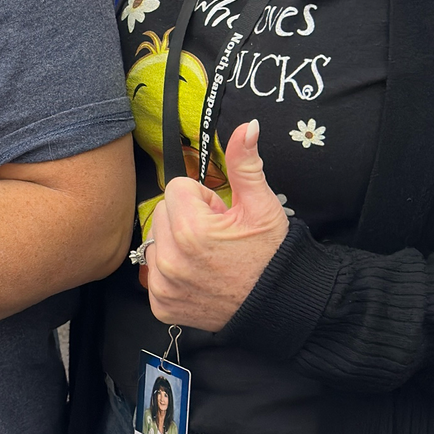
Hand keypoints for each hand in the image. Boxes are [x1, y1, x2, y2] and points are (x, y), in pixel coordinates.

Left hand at [140, 121, 289, 333]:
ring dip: (176, 244)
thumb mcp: (262, 206)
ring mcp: (163, 286)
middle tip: (217, 236)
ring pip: (155, 242)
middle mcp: (170, 259)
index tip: (221, 215)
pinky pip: (154, 274)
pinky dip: (172, 273)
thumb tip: (248, 126)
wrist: (279, 306)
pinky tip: (199, 276)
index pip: (176, 187)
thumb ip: (246, 164)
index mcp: (190, 229)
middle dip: (186, 218)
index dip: (203, 199)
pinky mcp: (161, 305)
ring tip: (209, 256)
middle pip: (161, 212)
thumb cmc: (272, 256)